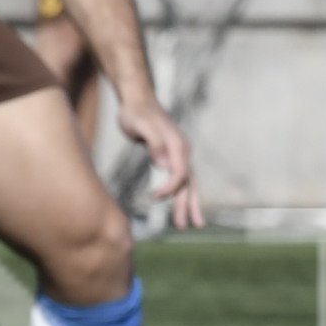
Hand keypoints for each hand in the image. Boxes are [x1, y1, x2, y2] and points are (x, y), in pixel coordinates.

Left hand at [118, 83, 205, 229]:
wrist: (138, 99)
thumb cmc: (136, 112)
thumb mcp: (141, 125)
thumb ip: (154, 143)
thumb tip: (164, 164)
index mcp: (177, 144)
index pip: (180, 173)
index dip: (170, 188)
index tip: (155, 197)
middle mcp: (182, 150)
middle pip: (189, 182)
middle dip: (188, 205)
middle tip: (186, 226)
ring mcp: (179, 154)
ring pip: (187, 183)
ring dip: (188, 204)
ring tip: (189, 224)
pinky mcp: (171, 157)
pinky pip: (180, 179)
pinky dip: (181, 194)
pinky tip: (179, 207)